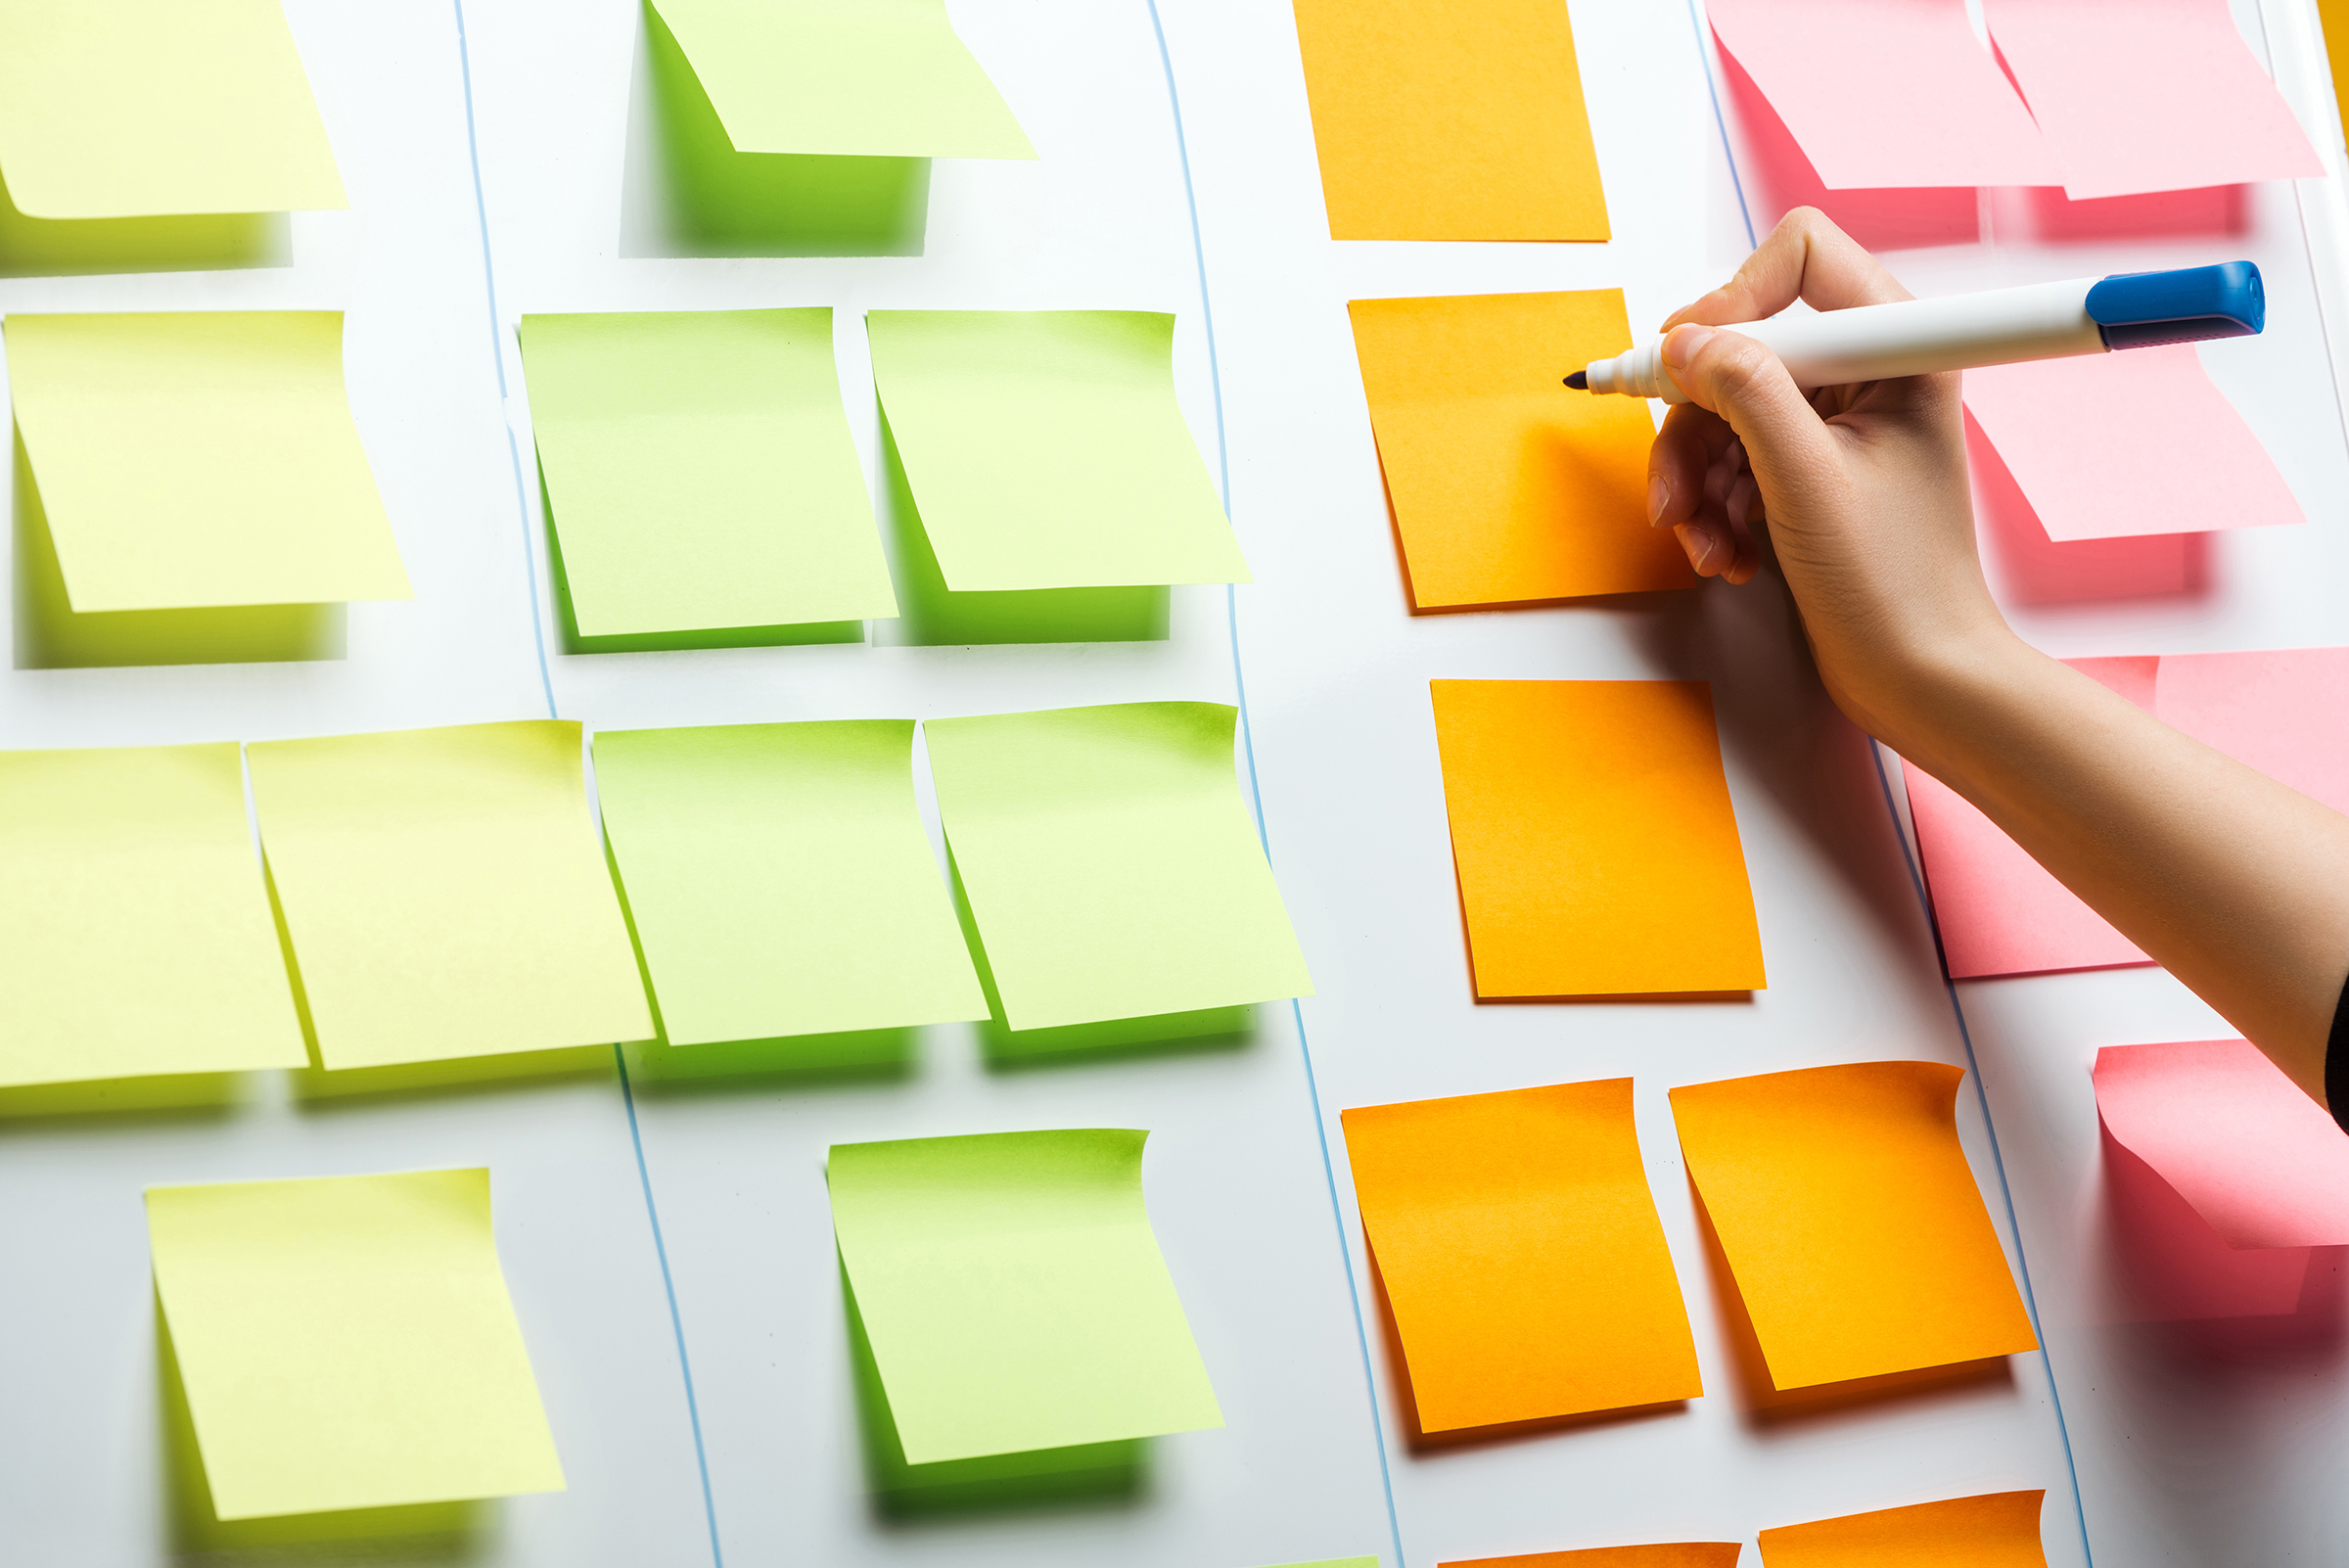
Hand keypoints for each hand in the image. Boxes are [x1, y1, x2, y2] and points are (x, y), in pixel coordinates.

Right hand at [1647, 208, 2013, 746]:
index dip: (1732, 300)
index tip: (1687, 363)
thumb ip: (1747, 393)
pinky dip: (1714, 505)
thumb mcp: (1808, 481)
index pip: (1800, 258)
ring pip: (1725, 409)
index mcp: (1899, 350)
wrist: (1919, 677)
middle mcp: (1869, 373)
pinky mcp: (1809, 469)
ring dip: (1696, 478)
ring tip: (1704, 541)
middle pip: (1744, 346)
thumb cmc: (1896, 588)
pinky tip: (1727, 553)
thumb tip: (1685, 342)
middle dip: (1697, 422)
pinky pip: (1731, 457)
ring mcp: (1836, 423)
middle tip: (1675, 491)